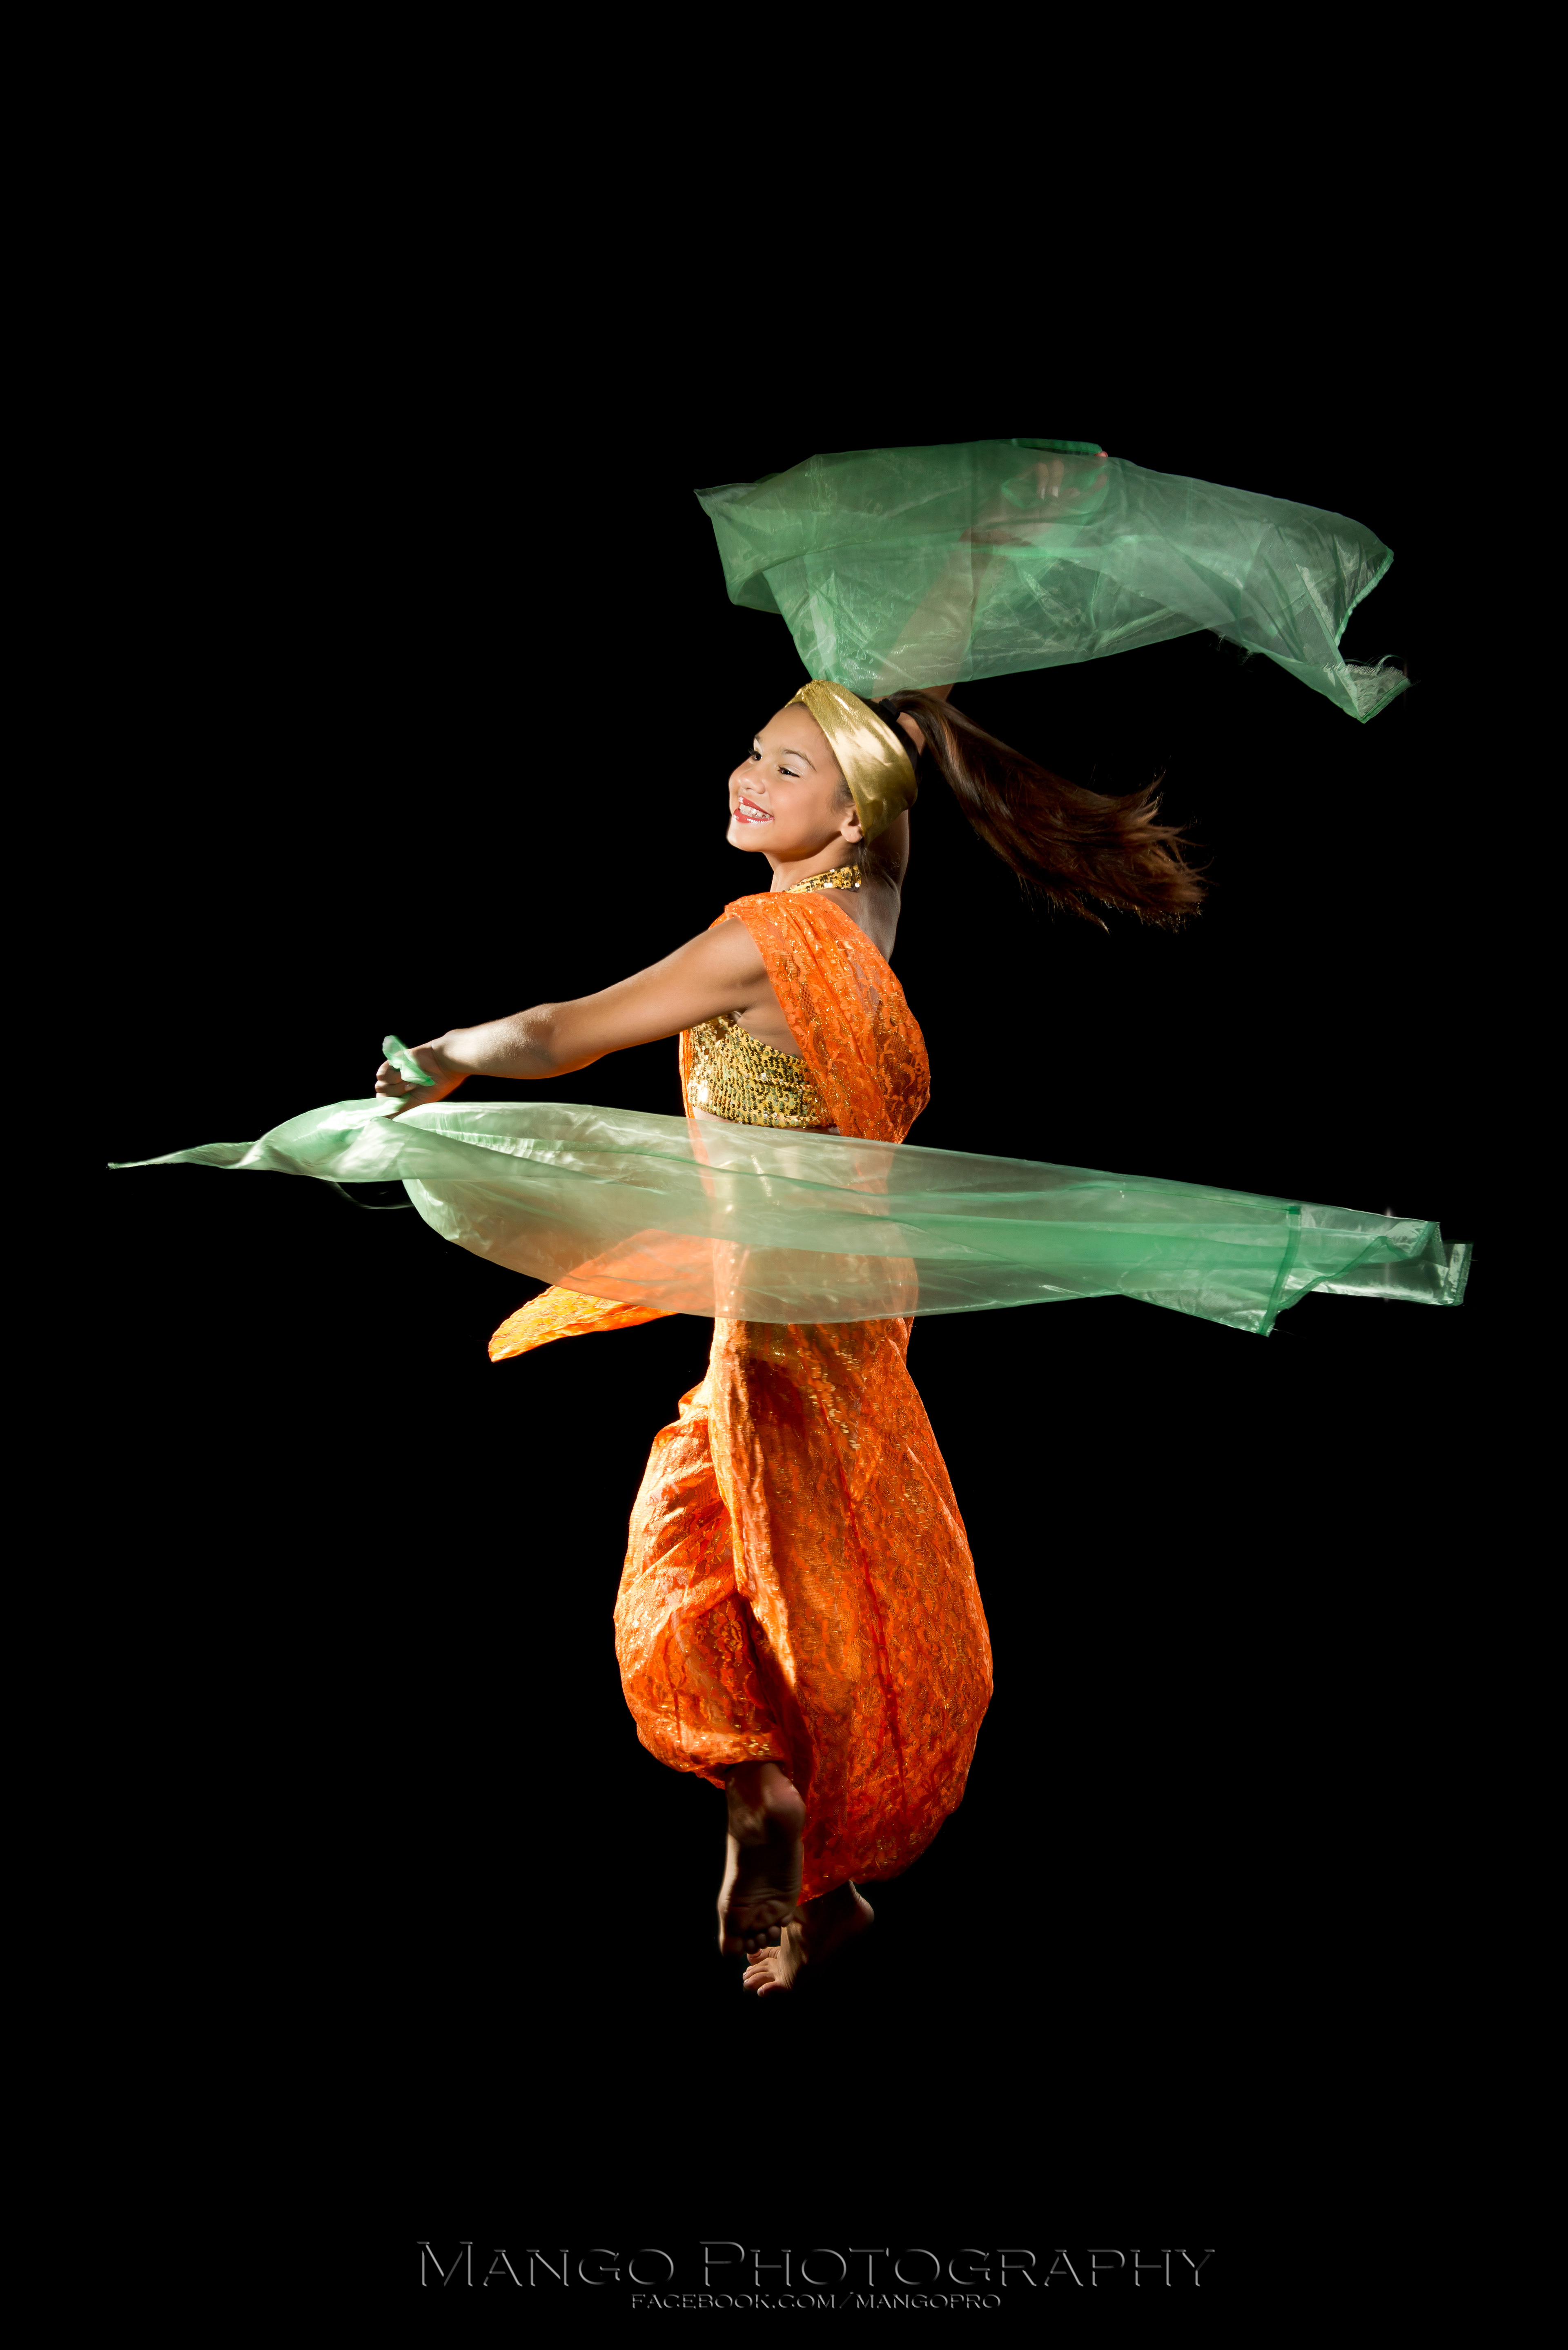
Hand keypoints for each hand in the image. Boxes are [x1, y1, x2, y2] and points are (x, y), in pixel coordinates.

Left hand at [374, 1041, 468, 1111]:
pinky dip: (388, 1077)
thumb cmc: (437, 1085)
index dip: (387, 1105)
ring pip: (380, 1084)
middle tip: (408, 1091)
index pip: (386, 1101)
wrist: (444, 1066)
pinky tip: (401, 1076)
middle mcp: (398, 1083)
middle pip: (381, 1093)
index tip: (394, 1108)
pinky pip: (381, 1073)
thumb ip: (403, 1109)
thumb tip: (388, 1119)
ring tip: (408, 1083)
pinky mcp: (395, 1062)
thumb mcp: (420, 1102)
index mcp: (405, 1093)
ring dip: (393, 1087)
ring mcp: (396, 1072)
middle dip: (392, 1095)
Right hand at [963, 450, 1109, 545]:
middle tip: (1100, 460)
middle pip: (1071, 471)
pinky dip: (1042, 478)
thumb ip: (1061, 507)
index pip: (1079, 490)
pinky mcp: (1024, 477)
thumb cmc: (1020, 533)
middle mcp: (1049, 491)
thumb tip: (1076, 491)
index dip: (1091, 483)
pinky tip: (1038, 494)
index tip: (1105, 473)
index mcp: (1057, 506)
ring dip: (1056, 479)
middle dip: (1086, 466)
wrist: (996, 531)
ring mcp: (1036, 483)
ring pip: (1056, 467)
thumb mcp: (1045, 522)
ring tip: (1047, 497)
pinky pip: (1039, 467)